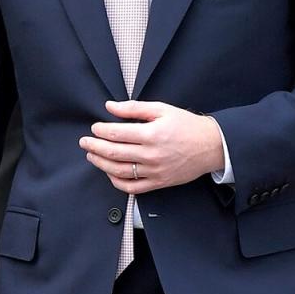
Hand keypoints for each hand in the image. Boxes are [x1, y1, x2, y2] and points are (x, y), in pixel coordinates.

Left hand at [80, 100, 224, 193]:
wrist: (210, 146)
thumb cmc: (187, 126)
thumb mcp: (162, 109)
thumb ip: (134, 108)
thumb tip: (110, 106)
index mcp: (151, 134)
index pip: (116, 133)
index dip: (101, 131)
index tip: (95, 127)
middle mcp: (151, 154)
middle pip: (113, 153)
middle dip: (94, 147)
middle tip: (84, 142)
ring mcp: (154, 171)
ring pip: (119, 171)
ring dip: (101, 164)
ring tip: (92, 156)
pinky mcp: (158, 182)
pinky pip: (131, 187)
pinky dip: (116, 181)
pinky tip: (110, 172)